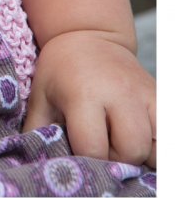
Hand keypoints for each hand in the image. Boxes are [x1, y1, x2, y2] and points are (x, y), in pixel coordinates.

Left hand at [23, 30, 155, 167]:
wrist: (88, 36)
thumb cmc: (60, 70)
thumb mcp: (40, 95)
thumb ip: (38, 130)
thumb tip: (36, 161)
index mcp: (84, 93)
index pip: (93, 147)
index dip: (86, 159)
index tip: (78, 152)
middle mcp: (119, 92)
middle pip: (131, 150)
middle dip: (116, 158)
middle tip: (102, 146)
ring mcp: (143, 93)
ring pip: (155, 146)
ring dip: (139, 154)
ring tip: (120, 141)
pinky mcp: (160, 95)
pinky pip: (167, 134)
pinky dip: (156, 144)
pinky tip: (138, 137)